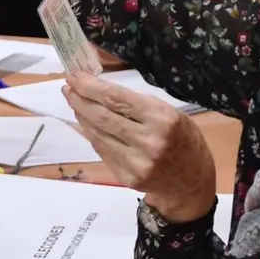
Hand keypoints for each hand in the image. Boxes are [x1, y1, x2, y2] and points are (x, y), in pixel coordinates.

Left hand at [63, 72, 216, 222]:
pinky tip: (86, 124)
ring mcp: (137, 163)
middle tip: (67, 88)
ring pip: (98, 134)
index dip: (91, 87)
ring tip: (74, 103)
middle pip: (103, 116)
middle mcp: (149, 141)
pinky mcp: (128, 178)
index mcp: (162, 119)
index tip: (74, 75)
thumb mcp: (171, 114)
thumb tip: (100, 91)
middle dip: (80, 100)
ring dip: (82, 116)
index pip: (117, 99)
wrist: (192, 182)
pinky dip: (91, 135)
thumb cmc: (182, 140)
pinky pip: (102, 150)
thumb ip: (138, 105)